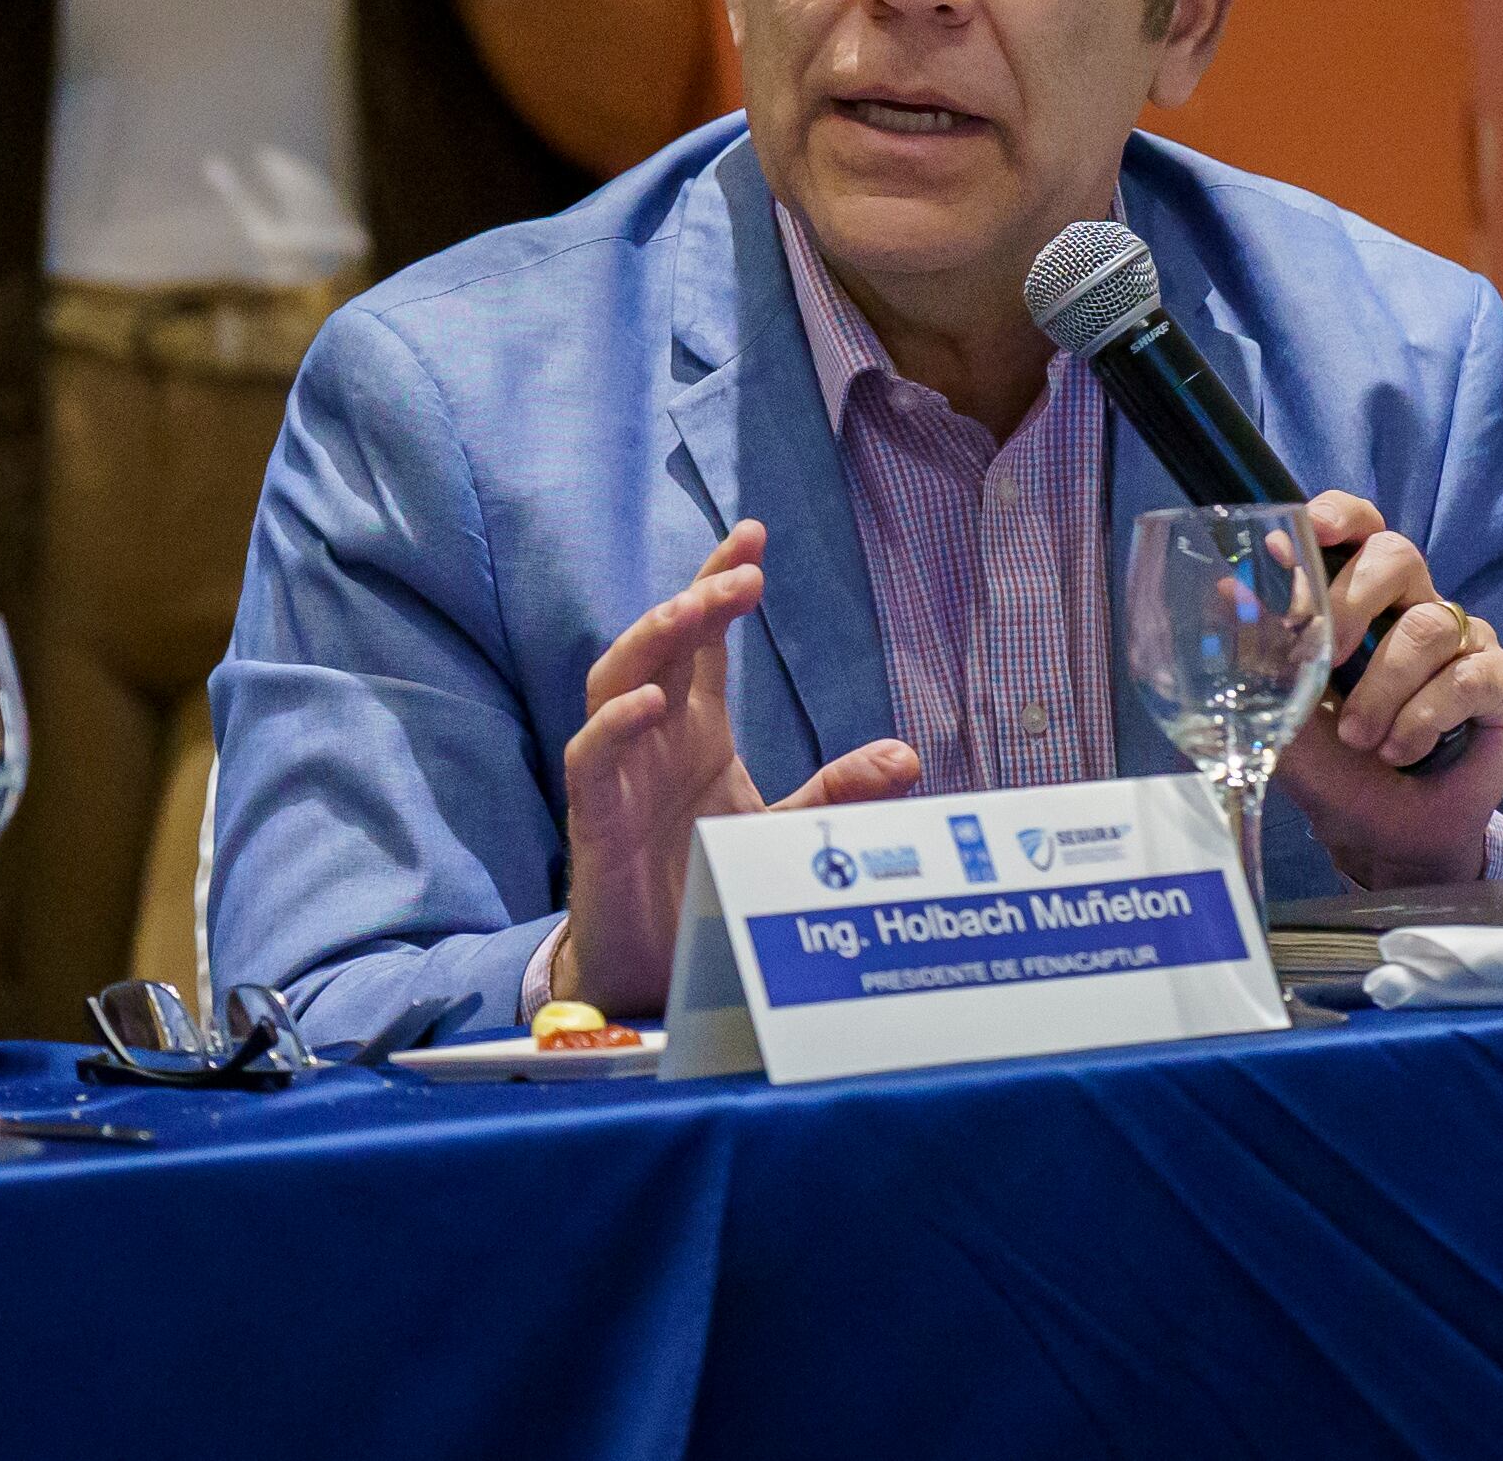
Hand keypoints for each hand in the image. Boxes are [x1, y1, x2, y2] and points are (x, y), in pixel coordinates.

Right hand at [556, 521, 921, 1011]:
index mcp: (695, 726)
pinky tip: (648, 704)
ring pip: (616, 681)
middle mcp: (654, 735)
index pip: (703, 638)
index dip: (721, 582)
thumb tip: (909, 755)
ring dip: (652, 641)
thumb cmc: (707, 882)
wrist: (659, 967)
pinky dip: (615, 726)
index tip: (752, 534)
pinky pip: (593, 758)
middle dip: (697, 599)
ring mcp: (619, 771)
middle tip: (742, 572)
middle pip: (662, 644)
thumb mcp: (784, 830)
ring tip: (693, 610)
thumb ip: (839, 792)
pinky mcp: (595, 817)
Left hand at [1270, 492, 1502, 887]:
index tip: (1316, 529)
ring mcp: (1465, 641)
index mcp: (1361, 601)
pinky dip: (1426, 717)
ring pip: (1429, 625)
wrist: (1387, 837)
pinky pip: (1469, 676)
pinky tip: (1403, 749)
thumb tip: (1228, 591)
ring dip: (1384, 690)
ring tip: (1362, 740)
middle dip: (1354, 601)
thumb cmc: (1339, 770)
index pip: (1359, 529)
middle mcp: (1415, 607)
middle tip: (1327, 657)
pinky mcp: (1502, 680)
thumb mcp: (1288, 720)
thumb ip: (1264, 661)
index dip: (1343, 515)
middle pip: (1398, 555)